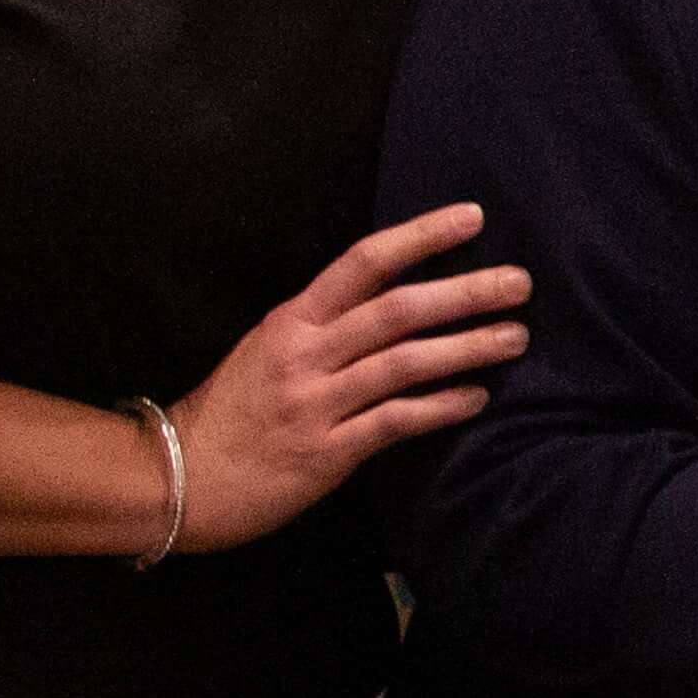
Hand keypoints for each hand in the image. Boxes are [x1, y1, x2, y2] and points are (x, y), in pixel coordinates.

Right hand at [167, 203, 528, 549]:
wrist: (177, 480)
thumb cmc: (231, 412)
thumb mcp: (266, 350)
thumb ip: (324, 325)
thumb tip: (395, 295)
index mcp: (292, 320)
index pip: (364, 261)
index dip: (422, 235)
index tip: (473, 217)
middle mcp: (305, 354)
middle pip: (397, 309)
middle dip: (465, 291)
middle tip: (520, 282)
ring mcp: (315, 403)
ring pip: (404, 363)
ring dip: (467, 347)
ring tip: (515, 337)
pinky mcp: (326, 453)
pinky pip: (395, 422)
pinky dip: (440, 406)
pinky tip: (477, 398)